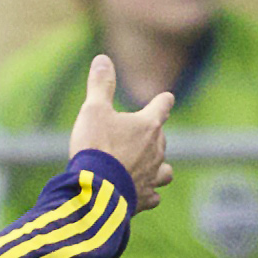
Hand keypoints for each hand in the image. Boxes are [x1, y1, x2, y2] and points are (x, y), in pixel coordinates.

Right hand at [70, 52, 172, 211]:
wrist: (94, 192)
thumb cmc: (96, 148)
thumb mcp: (92, 111)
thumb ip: (100, 85)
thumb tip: (102, 58)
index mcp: (148, 124)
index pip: (164, 104)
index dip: (161, 102)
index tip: (160, 101)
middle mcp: (157, 149)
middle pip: (161, 138)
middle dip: (150, 138)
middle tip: (128, 141)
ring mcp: (152, 176)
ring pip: (165, 170)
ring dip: (157, 167)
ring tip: (143, 168)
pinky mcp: (144, 199)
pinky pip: (154, 195)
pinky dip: (148, 193)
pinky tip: (138, 193)